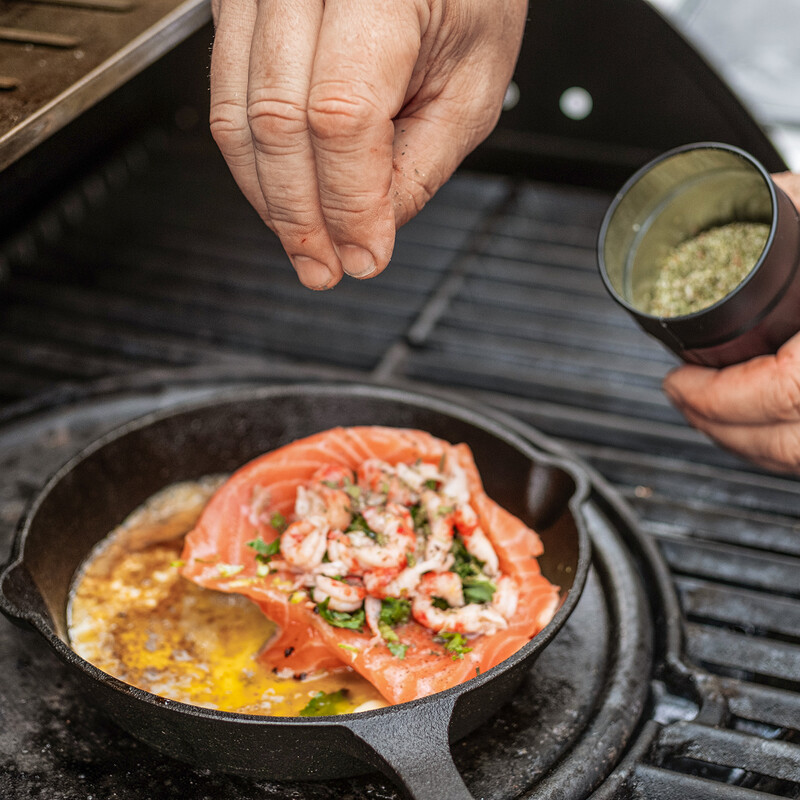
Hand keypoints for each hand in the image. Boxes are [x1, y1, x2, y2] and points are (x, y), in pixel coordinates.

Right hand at [209, 0, 527, 288]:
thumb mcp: (472, 87)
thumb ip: (418, 167)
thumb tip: (365, 233)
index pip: (341, 116)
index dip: (347, 202)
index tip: (363, 254)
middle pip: (275, 121)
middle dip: (299, 216)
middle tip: (324, 265)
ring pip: (234, 116)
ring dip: (270, 198)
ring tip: (305, 243)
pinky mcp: (236, 5)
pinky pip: (224, 98)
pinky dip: (254, 162)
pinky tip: (285, 194)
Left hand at [662, 171, 799, 472]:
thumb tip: (761, 194)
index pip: (781, 393)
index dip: (716, 398)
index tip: (675, 382)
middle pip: (785, 446)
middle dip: (717, 428)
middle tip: (682, 401)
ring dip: (749, 442)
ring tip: (711, 412)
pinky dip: (785, 445)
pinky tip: (765, 422)